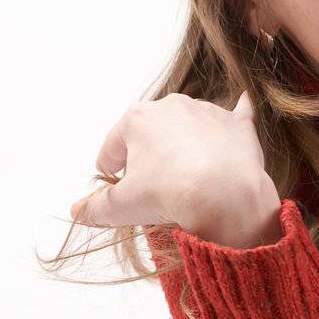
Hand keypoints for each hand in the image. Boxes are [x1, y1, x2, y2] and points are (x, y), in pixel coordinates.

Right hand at [70, 90, 281, 246]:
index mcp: (137, 119)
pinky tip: (241, 106)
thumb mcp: (122, 206)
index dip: (111, 167)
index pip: (114, 145)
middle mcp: (172, 106)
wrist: (226, 195)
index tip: (116, 181)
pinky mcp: (238, 124)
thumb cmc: (169, 193)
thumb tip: (78, 212)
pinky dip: (234, 117)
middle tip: (154, 184)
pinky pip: (237, 113)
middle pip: (152, 133)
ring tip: (189, 175)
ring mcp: (208, 112)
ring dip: (185, 144)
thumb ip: (96, 207)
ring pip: (189, 126)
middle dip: (149, 155)